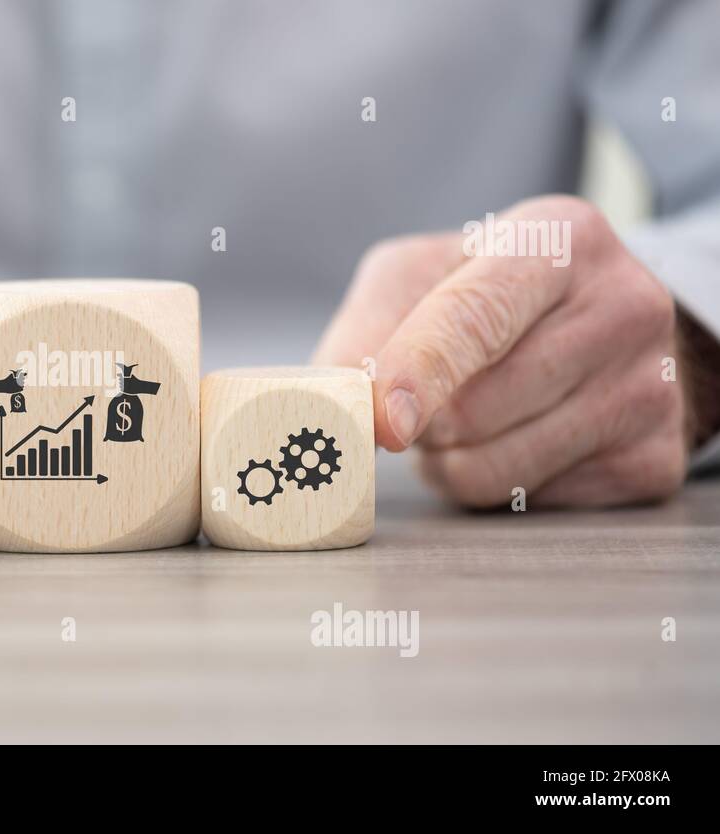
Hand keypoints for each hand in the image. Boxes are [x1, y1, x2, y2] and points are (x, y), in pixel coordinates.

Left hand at [314, 195, 688, 507]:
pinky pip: (528, 502)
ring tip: (469, 418)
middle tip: (429, 399)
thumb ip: (363, 332)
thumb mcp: (415, 280)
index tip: (384, 423)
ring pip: (493, 470)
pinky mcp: (653, 458)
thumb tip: (332, 402)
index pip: (476, 315)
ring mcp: (649, 385)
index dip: (420, 373)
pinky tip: (516, 439)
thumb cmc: (486, 298)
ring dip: (449, 460)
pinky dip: (496, 484)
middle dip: (423, 422)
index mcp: (557, 239)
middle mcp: (622, 304)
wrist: (602, 327)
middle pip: (473, 410)